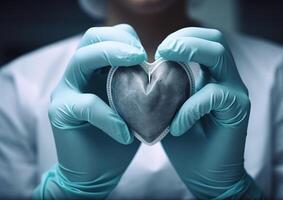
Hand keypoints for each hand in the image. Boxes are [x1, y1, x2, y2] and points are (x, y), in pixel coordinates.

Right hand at [34, 24, 145, 198]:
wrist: (96, 172)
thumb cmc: (119, 137)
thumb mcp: (135, 106)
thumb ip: (141, 86)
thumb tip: (162, 70)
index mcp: (96, 71)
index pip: (106, 37)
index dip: (126, 38)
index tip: (147, 54)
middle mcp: (78, 75)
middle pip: (91, 39)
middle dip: (118, 41)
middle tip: (141, 55)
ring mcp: (66, 92)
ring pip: (82, 60)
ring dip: (111, 57)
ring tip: (138, 67)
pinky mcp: (61, 113)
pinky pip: (86, 105)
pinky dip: (110, 118)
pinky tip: (125, 134)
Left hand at [156, 28, 262, 198]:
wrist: (206, 175)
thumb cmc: (185, 142)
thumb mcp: (168, 109)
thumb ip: (164, 89)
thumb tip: (146, 70)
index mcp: (211, 76)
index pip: (204, 39)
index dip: (180, 38)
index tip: (157, 53)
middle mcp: (226, 79)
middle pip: (215, 39)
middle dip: (184, 39)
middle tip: (160, 52)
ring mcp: (234, 92)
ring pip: (219, 55)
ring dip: (189, 55)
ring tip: (163, 68)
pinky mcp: (237, 110)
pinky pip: (213, 95)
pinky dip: (189, 108)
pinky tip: (176, 127)